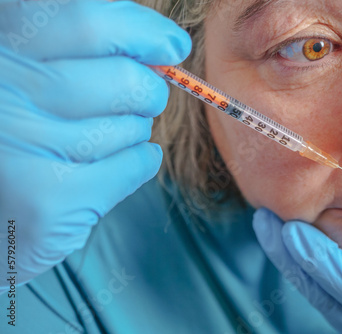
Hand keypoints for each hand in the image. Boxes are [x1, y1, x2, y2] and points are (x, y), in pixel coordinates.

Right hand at [0, 0, 190, 293]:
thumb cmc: (21, 138)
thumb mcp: (34, 77)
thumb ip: (81, 50)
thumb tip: (163, 44)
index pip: (84, 17)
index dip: (141, 30)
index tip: (172, 45)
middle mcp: (1, 88)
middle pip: (123, 77)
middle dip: (150, 91)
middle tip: (147, 100)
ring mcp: (17, 143)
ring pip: (130, 126)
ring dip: (135, 132)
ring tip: (108, 140)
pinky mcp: (42, 199)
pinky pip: (132, 166)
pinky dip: (140, 164)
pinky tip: (123, 166)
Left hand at [253, 203, 341, 332]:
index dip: (323, 262)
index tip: (293, 232)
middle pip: (328, 297)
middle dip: (292, 260)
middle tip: (264, 222)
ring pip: (322, 301)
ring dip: (292, 266)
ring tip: (268, 230)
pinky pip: (329, 302)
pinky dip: (307, 275)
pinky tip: (292, 249)